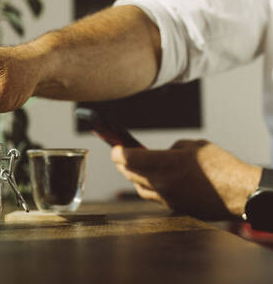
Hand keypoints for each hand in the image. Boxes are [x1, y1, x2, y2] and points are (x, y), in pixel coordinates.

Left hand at [111, 140, 261, 219]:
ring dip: (132, 177)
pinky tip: (150, 181)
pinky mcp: (173, 207)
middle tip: (120, 156)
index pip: (128, 158)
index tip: (115, 147)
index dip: (118, 152)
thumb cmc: (220, 166)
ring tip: (132, 168)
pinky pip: (152, 196)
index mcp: (164, 164)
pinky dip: (146, 187)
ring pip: (138, 187)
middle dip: (122, 163)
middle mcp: (160, 183)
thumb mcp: (194, 146)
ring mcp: (166, 197)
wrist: (238, 193)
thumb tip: (162, 154)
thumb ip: (172, 149)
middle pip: (129, 173)